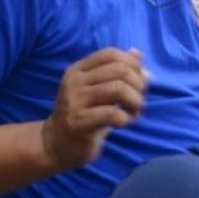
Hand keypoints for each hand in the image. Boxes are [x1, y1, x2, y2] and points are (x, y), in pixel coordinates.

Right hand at [42, 47, 148, 170]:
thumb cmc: (86, 114)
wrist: (58, 144)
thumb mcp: (100, 89)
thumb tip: (138, 54)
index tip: (139, 82)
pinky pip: (112, 113)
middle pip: (120, 70)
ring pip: (118, 89)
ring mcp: (74, 101)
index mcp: (79, 69)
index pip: (111, 54)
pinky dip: (126, 118)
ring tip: (133, 112)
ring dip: (135, 101)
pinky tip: (123, 123)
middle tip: (138, 100)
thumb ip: (119, 71)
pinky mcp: (78, 122)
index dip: (133, 65)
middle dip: (139, 85)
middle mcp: (74, 81)